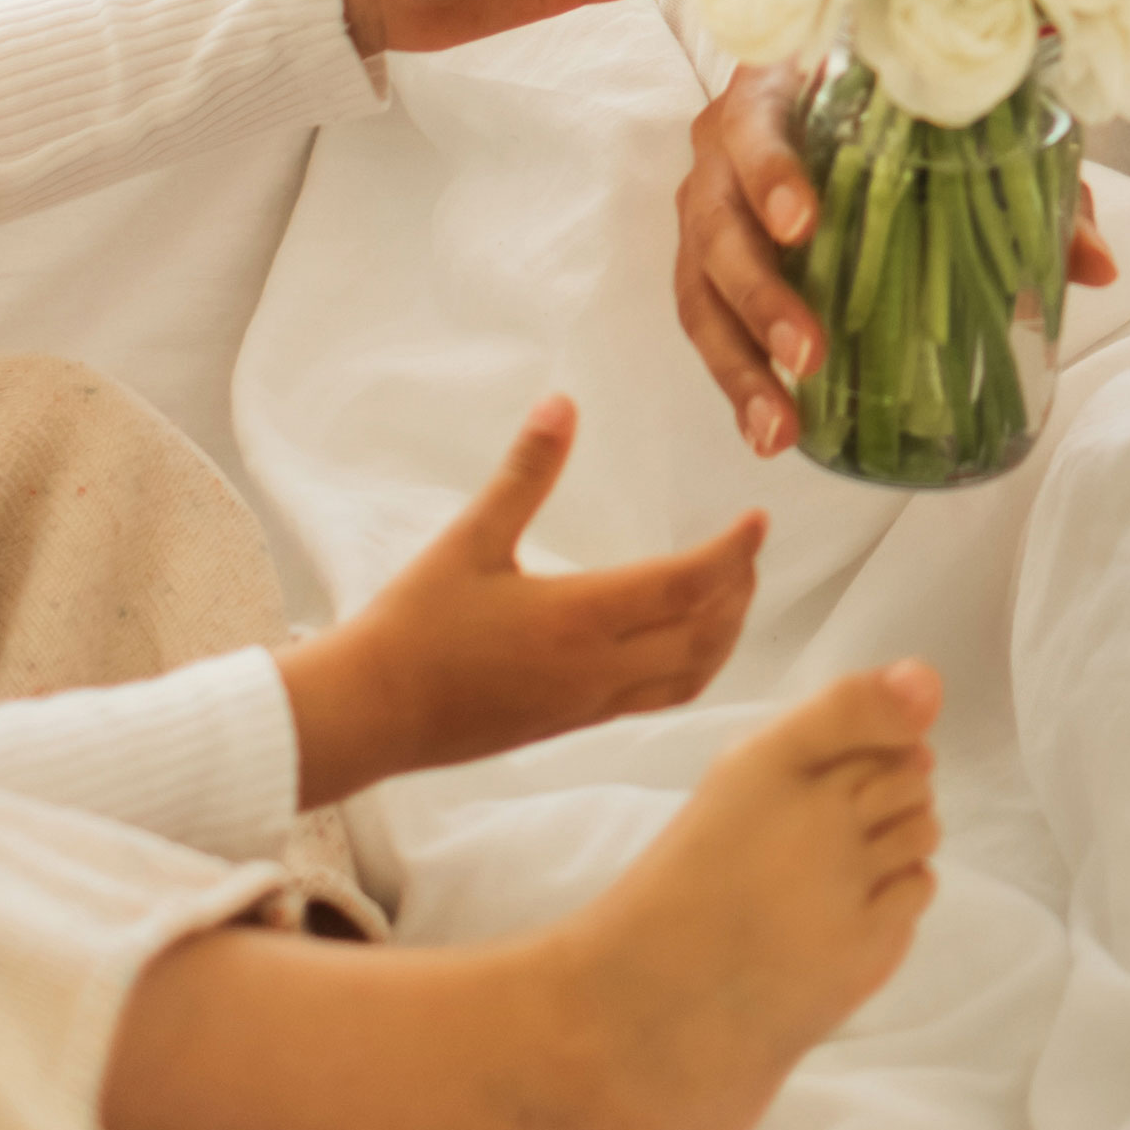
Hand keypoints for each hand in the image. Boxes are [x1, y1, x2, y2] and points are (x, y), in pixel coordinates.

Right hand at [277, 395, 762, 800]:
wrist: (371, 714)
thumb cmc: (414, 626)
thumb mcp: (469, 540)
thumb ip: (525, 474)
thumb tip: (562, 405)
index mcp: (580, 618)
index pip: (687, 584)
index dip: (734, 552)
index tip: (758, 519)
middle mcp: (598, 669)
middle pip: (705, 634)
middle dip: (740, 590)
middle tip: (751, 548)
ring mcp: (590, 704)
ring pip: (690, 676)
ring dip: (725, 635)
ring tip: (734, 594)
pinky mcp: (574, 724)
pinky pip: (659, 700)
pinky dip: (693, 667)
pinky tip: (684, 643)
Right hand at [676, 64, 1119, 460]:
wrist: (835, 91)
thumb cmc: (899, 109)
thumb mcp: (966, 130)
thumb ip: (1028, 187)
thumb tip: (1097, 266)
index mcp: (774, 94)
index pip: (755, 128)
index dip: (771, 174)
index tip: (807, 223)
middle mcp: (721, 152)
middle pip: (715, 224)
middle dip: (760, 296)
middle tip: (809, 354)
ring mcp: (707, 212)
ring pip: (700, 290)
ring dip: (739, 363)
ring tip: (782, 427)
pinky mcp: (707, 269)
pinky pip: (709, 327)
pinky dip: (737, 383)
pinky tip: (771, 432)